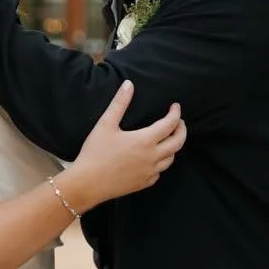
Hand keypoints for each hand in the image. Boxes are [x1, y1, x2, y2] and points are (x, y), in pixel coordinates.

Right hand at [60, 81, 184, 208]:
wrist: (87, 183)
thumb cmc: (95, 152)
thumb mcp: (105, 124)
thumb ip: (119, 103)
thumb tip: (129, 84)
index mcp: (145, 141)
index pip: (170, 124)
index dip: (175, 114)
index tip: (175, 107)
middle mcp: (152, 157)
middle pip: (177, 143)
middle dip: (181, 130)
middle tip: (179, 122)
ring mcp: (149, 172)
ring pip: (170, 159)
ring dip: (173, 147)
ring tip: (168, 139)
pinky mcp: (143, 183)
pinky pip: (159, 172)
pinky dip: (161, 162)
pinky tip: (153, 158)